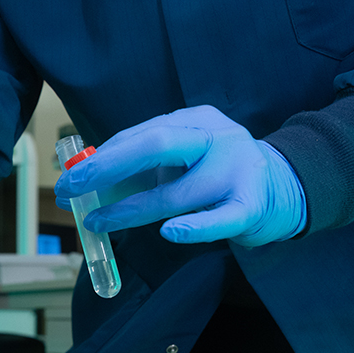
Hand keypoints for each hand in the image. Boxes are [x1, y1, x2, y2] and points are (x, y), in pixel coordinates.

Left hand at [55, 105, 305, 247]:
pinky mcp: (251, 205)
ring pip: (177, 192)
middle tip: (72, 187)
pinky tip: (170, 232)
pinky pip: (219, 219)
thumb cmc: (216, 174)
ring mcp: (237, 170)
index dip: (101, 157)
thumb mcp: (183, 159)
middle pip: (158, 144)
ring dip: (130, 210)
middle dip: (108, 166)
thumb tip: (81, 185)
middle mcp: (217, 138)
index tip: (70, 176)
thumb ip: (141, 167)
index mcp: (196, 121)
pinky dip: (194, 227)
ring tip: (98, 222)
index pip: (141, 134)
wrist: (283, 188)